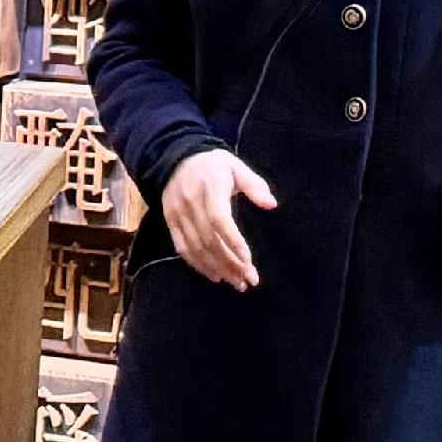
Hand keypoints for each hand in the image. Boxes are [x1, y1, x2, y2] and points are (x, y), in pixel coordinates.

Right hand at [161, 149, 274, 292]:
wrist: (174, 158)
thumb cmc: (212, 164)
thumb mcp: (235, 166)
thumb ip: (254, 185)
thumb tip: (271, 204)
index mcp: (210, 189)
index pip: (219, 220)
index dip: (233, 242)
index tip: (248, 261)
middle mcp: (191, 205)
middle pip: (209, 240)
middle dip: (229, 263)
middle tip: (247, 280)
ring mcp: (177, 215)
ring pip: (196, 248)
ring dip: (216, 268)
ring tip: (235, 282)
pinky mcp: (170, 222)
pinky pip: (182, 248)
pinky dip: (197, 264)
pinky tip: (214, 275)